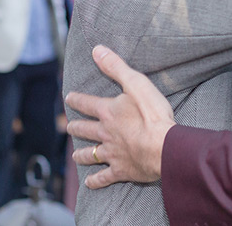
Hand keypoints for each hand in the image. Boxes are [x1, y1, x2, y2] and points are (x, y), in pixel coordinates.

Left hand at [65, 45, 173, 187]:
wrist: (163, 146)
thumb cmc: (152, 114)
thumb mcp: (136, 83)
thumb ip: (116, 67)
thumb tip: (97, 50)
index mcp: (108, 112)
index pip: (87, 103)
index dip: (77, 99)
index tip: (69, 97)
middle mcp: (105, 133)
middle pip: (85, 130)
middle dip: (76, 127)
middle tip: (69, 126)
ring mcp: (112, 153)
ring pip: (90, 154)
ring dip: (81, 154)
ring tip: (75, 154)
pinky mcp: (121, 170)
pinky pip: (104, 177)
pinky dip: (95, 180)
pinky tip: (89, 182)